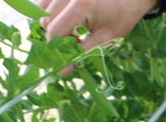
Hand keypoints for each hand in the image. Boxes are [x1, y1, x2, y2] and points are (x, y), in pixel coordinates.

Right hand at [38, 0, 157, 49]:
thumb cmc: (123, 15)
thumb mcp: (106, 38)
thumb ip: (82, 54)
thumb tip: (63, 71)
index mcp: (80, 6)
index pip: (54, 32)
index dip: (57, 49)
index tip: (64, 59)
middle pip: (45, 21)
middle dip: (56, 37)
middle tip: (74, 43)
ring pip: (43, 10)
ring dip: (52, 24)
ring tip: (72, 30)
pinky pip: (46, 1)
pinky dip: (51, 13)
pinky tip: (67, 19)